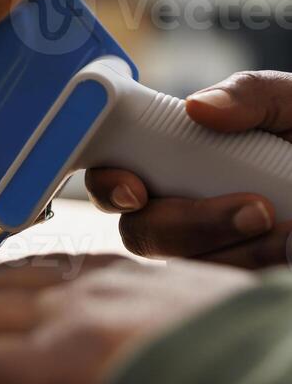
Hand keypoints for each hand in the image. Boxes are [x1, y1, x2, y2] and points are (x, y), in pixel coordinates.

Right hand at [86, 70, 291, 267]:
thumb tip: (199, 108)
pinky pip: (227, 288)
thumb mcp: (291, 102)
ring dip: (240, 249)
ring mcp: (213, 248)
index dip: (111, 185)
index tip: (137, 190)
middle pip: (143, 231)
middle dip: (191, 224)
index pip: (117, 177)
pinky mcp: (240, 278)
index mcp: (180, 158)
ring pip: (189, 266)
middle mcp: (185, 205)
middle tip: (256, 208)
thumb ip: (249, 95)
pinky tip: (291, 248)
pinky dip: (261, 267)